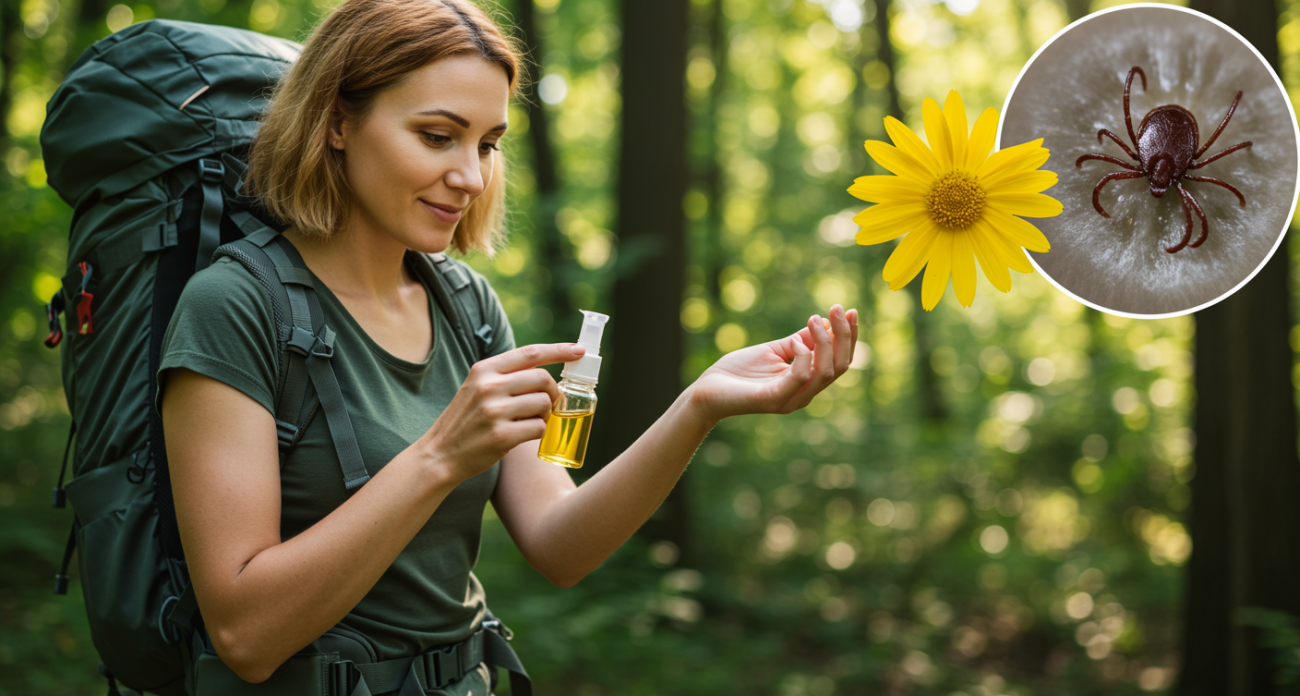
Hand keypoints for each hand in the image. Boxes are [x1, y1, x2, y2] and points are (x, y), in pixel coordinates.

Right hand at [421, 342, 584, 483]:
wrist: (440, 454)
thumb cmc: (465, 421)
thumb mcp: (477, 388)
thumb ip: (506, 376)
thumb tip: (546, 370)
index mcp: (484, 369)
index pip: (530, 353)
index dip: (559, 350)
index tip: (579, 350)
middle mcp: (489, 386)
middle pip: (543, 378)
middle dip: (554, 392)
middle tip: (550, 403)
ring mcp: (495, 411)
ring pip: (544, 403)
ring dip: (545, 414)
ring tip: (531, 421)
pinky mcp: (502, 435)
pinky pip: (539, 428)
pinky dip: (538, 432)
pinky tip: (523, 435)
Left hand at [688, 304, 858, 424]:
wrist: (707, 390)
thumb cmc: (739, 371)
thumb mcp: (774, 350)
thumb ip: (799, 340)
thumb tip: (823, 323)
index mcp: (807, 382)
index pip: (840, 361)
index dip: (848, 336)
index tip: (849, 310)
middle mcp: (804, 394)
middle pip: (839, 366)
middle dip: (843, 335)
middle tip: (837, 308)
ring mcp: (790, 399)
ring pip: (825, 372)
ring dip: (825, 341)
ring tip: (813, 319)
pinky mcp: (773, 399)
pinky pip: (800, 377)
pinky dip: (803, 356)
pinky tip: (794, 343)